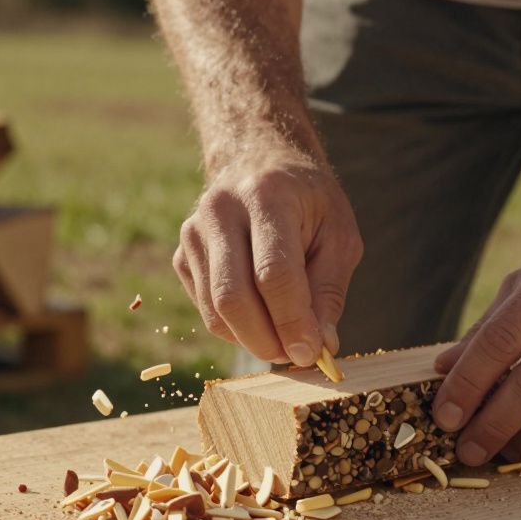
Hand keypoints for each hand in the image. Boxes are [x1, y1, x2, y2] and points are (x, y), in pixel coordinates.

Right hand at [173, 154, 362, 365]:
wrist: (257, 163)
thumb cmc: (307, 202)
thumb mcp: (338, 233)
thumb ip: (329, 289)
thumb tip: (320, 345)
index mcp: (266, 196)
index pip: (273, 273)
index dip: (292, 321)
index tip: (312, 353)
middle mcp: (220, 211)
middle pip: (233, 297)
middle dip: (267, 340)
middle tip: (296, 356)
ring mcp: (193, 233)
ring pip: (215, 311)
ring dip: (252, 340)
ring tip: (284, 340)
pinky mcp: (181, 255)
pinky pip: (206, 310)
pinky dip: (236, 328)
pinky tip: (261, 316)